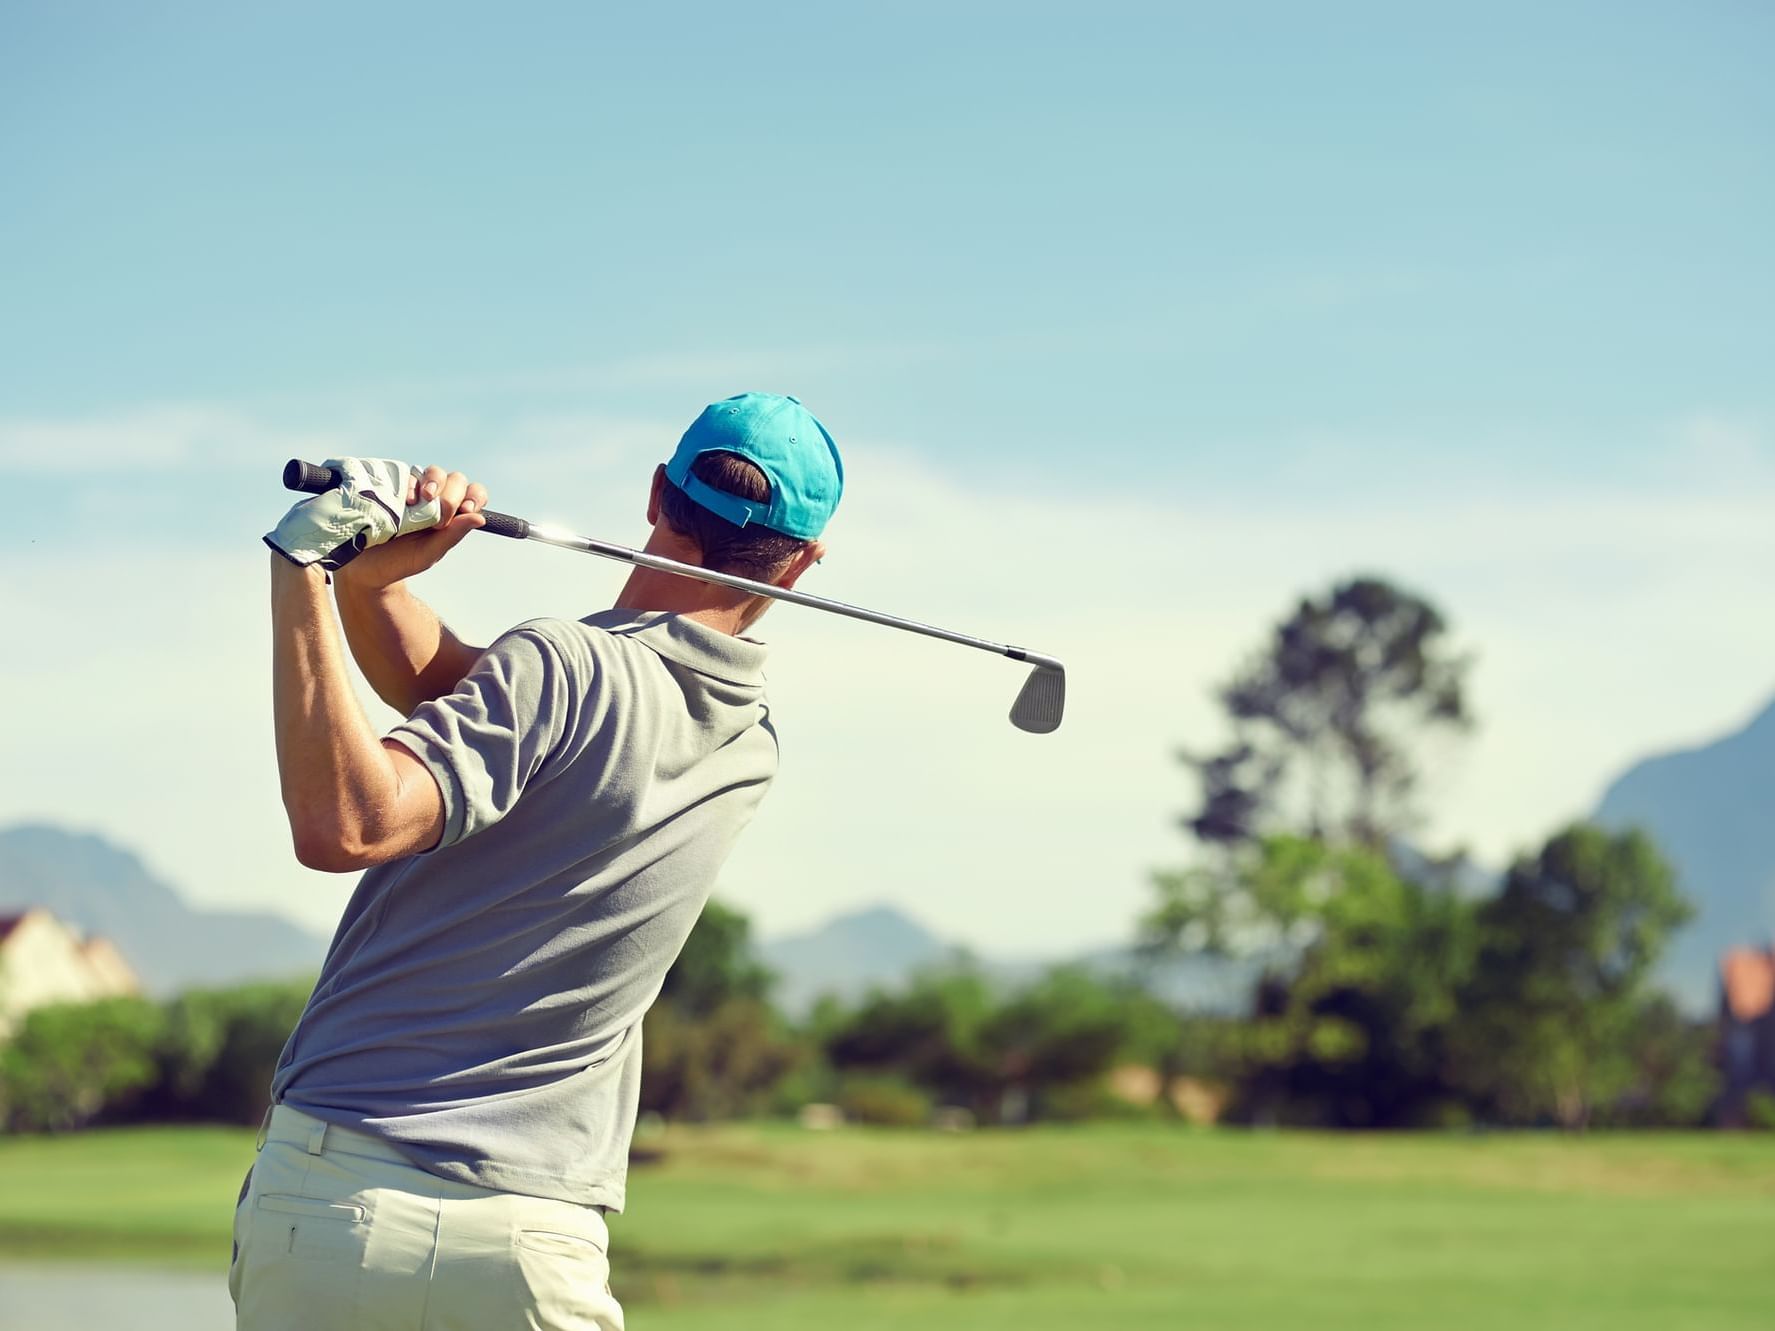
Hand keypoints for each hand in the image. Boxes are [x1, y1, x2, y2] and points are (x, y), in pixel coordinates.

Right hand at [334, 466, 488, 589]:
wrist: (362, 565)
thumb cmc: (399, 561)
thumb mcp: (428, 553)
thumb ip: (453, 536)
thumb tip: (480, 518)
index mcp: (450, 515)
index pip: (473, 494)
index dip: (474, 497)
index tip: (466, 509)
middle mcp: (435, 498)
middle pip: (455, 479)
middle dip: (451, 497)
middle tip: (438, 519)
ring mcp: (412, 489)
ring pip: (433, 471)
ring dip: (433, 482)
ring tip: (422, 502)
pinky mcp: (391, 485)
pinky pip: (406, 473)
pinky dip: (409, 484)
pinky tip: (405, 501)